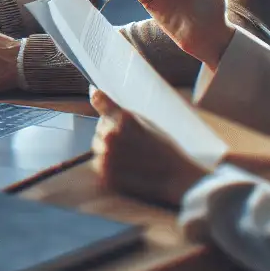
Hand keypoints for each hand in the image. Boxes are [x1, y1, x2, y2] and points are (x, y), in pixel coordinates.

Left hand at [89, 89, 206, 207]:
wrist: (176, 178)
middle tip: (131, 144)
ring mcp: (107, 156)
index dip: (106, 109)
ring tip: (129, 157)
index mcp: (123, 118)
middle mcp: (112, 135)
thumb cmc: (164, 149)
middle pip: (99, 128)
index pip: (98, 100)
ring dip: (107, 150)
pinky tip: (125, 168)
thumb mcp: (146, 122)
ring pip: (96, 146)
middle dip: (110, 133)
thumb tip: (93, 92)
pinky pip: (97, 164)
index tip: (108, 108)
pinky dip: (107, 166)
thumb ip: (118, 109)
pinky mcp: (105, 174)